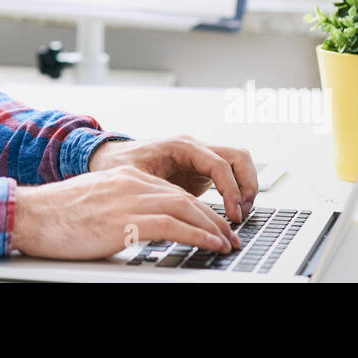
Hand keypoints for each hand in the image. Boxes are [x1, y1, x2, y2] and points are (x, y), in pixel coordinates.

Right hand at [11, 167, 242, 260]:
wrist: (31, 215)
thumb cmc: (56, 216)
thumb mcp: (96, 205)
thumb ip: (121, 209)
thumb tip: (138, 228)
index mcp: (126, 179)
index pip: (173, 191)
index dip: (198, 209)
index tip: (213, 225)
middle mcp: (132, 184)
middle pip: (186, 198)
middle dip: (213, 218)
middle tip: (230, 236)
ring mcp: (130, 200)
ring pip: (186, 209)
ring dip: (213, 227)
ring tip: (227, 243)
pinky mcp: (126, 220)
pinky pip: (174, 226)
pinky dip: (198, 235)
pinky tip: (211, 244)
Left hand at [87, 136, 257, 223]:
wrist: (109, 157)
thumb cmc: (119, 164)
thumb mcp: (135, 178)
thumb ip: (159, 192)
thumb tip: (176, 212)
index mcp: (180, 145)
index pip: (218, 162)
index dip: (230, 188)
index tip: (233, 212)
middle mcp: (194, 147)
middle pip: (237, 156)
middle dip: (247, 184)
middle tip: (243, 212)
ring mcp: (199, 157)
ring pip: (238, 162)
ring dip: (246, 185)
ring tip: (241, 213)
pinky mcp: (200, 169)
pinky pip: (229, 174)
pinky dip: (237, 189)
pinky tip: (231, 211)